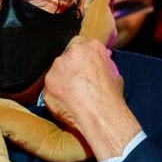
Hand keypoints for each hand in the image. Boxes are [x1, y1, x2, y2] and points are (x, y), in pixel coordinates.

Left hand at [42, 37, 140, 160]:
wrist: (101, 116)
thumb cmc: (110, 98)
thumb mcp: (114, 74)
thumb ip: (103, 64)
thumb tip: (102, 61)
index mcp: (91, 47)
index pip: (80, 45)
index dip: (80, 59)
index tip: (81, 68)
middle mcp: (71, 53)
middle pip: (65, 57)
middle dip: (69, 69)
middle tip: (77, 84)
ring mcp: (56, 68)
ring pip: (55, 72)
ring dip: (61, 81)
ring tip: (72, 96)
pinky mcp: (47, 84)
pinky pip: (49, 87)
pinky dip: (55, 94)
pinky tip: (65, 103)